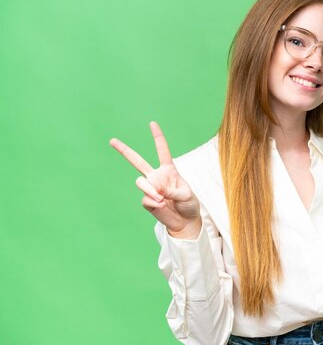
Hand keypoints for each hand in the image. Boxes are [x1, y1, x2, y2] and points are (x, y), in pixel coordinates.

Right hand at [110, 121, 200, 238]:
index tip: (152, 124)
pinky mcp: (147, 201)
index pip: (162, 151)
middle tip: (112, 140)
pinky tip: (161, 206)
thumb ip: (173, 191)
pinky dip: (154, 202)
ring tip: (161, 199)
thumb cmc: (189, 204)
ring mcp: (150, 188)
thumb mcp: (187, 195)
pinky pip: (145, 198)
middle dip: (124, 151)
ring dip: (150, 190)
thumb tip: (158, 192)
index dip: (157, 137)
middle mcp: (157, 177)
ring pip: (140, 182)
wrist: (184, 221)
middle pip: (137, 161)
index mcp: (169, 170)